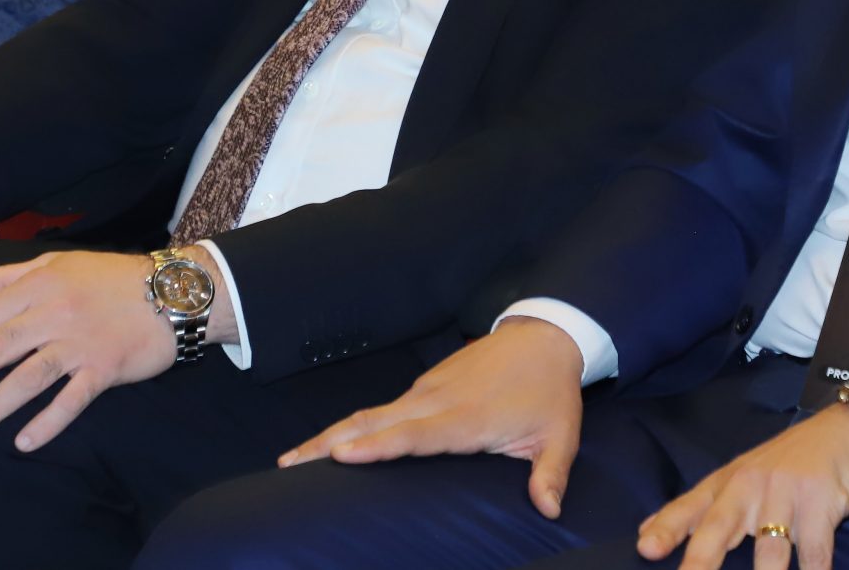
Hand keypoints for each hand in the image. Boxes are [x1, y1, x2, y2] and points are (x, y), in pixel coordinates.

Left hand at [0, 251, 177, 452]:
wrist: (172, 292)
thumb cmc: (110, 279)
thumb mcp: (56, 264)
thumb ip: (5, 279)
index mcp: (40, 284)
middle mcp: (55, 311)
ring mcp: (81, 341)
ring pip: (28, 376)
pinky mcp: (106, 367)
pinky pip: (72, 399)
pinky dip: (47, 422)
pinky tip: (24, 442)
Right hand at [281, 316, 585, 516]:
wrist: (544, 336)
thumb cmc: (550, 390)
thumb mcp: (560, 435)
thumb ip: (550, 474)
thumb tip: (550, 511)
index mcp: (467, 417)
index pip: (414, 436)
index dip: (377, 446)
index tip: (341, 456)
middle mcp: (437, 401)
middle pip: (372, 422)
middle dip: (328, 442)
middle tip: (288, 465)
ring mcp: (426, 391)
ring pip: (369, 414)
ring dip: (331, 435)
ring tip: (293, 459)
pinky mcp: (424, 387)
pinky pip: (381, 409)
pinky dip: (351, 427)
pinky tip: (332, 445)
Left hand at [633, 401, 848, 569]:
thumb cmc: (793, 463)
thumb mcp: (743, 478)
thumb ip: (702, 508)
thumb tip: (645, 533)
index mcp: (727, 483)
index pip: (690, 507)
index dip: (666, 528)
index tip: (645, 548)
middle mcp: (750, 486)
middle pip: (720, 527)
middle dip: (701, 559)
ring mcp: (785, 492)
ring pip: (769, 550)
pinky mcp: (820, 501)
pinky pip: (813, 552)